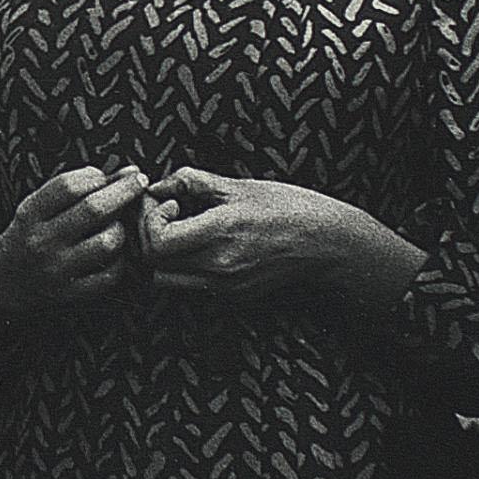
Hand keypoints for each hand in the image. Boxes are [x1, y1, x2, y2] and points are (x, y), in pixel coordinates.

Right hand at [0, 166, 148, 318]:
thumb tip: (126, 172)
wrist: (5, 280)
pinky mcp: (72, 293)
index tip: (110, 173)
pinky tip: (117, 251)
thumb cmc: (29, 234)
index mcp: (31, 214)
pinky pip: (110, 274)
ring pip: (106, 243)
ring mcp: (58, 270)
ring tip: (119, 224)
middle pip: (93, 210)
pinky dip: (121, 259)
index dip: (96, 175)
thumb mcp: (38, 206)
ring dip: (121, 228)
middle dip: (124, 191)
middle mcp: (43, 241)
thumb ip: (76, 187)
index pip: (68, 186)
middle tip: (140, 182)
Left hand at [143, 169, 420, 316]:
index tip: (169, 201)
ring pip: (168, 279)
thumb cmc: (289, 206)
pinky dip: (185, 265)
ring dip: (164, 255)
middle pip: (154, 264)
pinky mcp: (233, 297)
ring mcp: (226, 287)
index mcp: (221, 233)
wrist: (328, 243)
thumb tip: (156, 184)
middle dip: (150, 235)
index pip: (157, 243)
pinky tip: (203, 243)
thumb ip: (191, 181)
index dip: (150, 219)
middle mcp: (220, 267)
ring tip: (182, 229)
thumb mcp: (239, 185)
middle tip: (168, 212)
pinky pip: (192, 285)